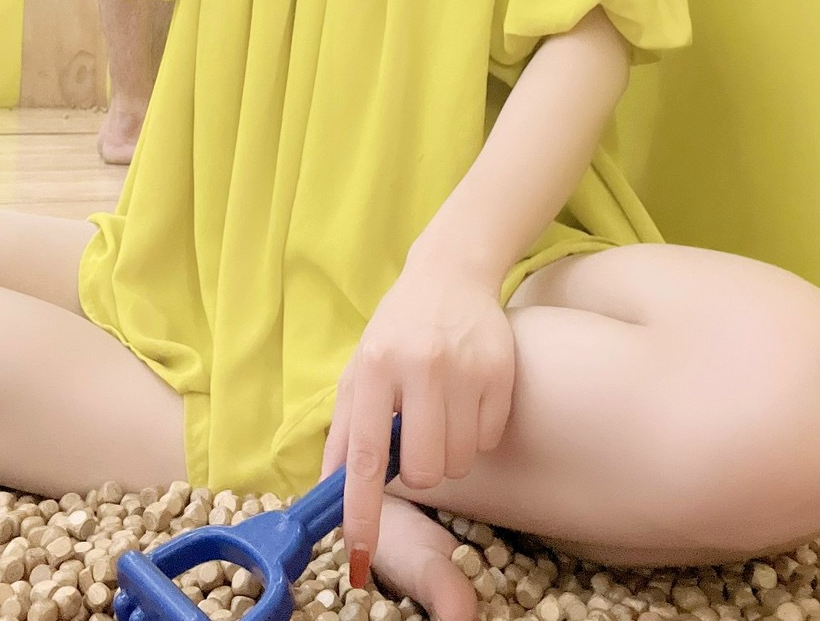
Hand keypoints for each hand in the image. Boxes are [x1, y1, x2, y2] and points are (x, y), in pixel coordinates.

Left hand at [320, 255, 515, 585]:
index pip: (366, 457)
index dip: (362, 512)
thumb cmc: (397, 329)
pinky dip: (478, 431)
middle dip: (421, 470)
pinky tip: (467, 396)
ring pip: (461, 460)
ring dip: (450, 451)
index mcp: (374, 367)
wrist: (450, 274)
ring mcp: (464, 368)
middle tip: (418, 438)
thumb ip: (345, 429)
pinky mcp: (500, 371)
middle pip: (426, 470)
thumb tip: (329, 488)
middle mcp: (419, 366)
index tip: (358, 555)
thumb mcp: (359, 368)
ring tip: (442, 410)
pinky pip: (490, 439)